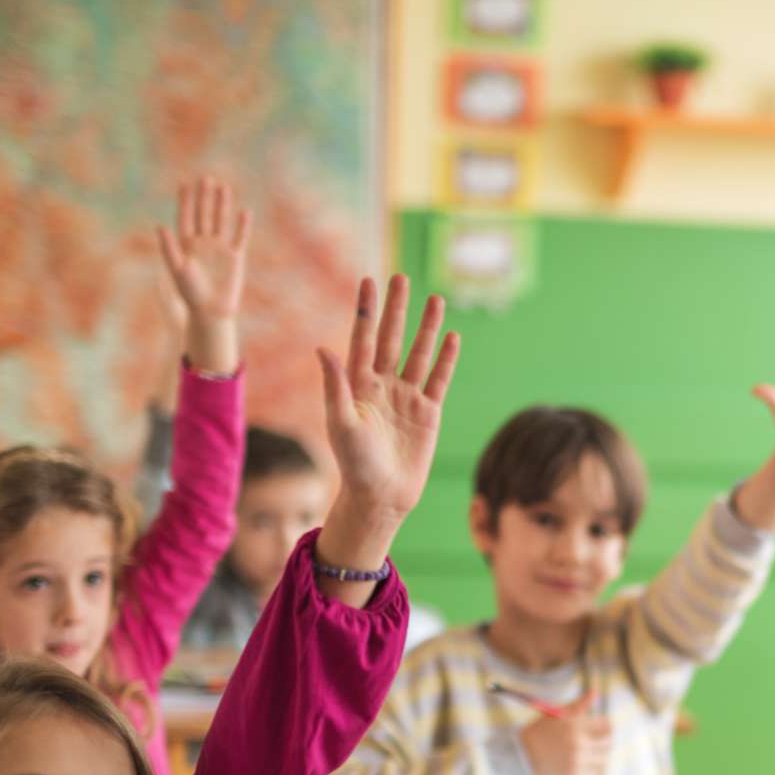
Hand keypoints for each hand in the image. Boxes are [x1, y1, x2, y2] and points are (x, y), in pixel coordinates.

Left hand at [154, 174, 251, 375]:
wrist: (211, 311)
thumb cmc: (190, 293)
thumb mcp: (176, 269)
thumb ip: (169, 247)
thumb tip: (160, 225)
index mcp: (186, 244)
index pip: (186, 217)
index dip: (185, 201)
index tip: (185, 184)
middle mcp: (203, 242)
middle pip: (204, 214)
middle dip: (204, 197)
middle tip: (205, 178)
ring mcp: (220, 248)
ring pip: (221, 221)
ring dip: (222, 204)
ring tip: (223, 186)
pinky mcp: (235, 257)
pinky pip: (240, 237)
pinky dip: (242, 225)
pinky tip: (244, 212)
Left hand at [314, 274, 459, 579]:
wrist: (382, 496)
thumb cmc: (354, 463)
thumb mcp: (340, 423)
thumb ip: (335, 386)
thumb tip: (323, 348)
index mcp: (357, 385)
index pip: (362, 338)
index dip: (365, 310)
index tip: (368, 281)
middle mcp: (382, 386)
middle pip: (392, 338)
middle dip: (396, 309)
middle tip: (400, 278)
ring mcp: (407, 398)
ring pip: (419, 354)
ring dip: (426, 327)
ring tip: (435, 299)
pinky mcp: (428, 413)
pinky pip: (438, 379)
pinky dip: (445, 359)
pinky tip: (451, 337)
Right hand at [520, 693, 612, 774]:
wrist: (519, 759)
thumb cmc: (539, 733)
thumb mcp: (556, 715)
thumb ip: (578, 705)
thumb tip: (594, 692)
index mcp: (574, 724)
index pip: (606, 725)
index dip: (606, 726)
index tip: (603, 728)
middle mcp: (578, 743)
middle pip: (608, 742)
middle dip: (606, 740)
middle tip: (600, 741)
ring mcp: (577, 761)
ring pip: (604, 759)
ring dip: (600, 756)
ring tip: (589, 754)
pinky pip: (596, 773)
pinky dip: (593, 769)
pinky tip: (583, 764)